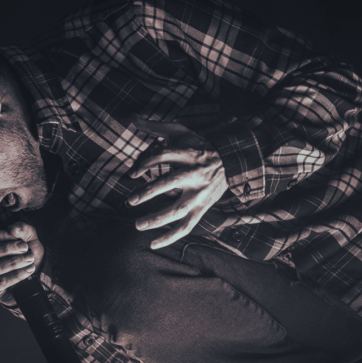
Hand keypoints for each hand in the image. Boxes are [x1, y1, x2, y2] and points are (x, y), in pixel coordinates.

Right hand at [0, 222, 44, 305]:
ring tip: (29, 259)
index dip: (0, 236)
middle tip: (26, 248)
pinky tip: (27, 271)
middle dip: (6, 249)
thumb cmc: (26, 256)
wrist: (35, 278)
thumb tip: (13, 228)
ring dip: (12, 263)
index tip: (20, 238)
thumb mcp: (29, 239)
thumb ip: (23, 230)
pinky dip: (15, 276)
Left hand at [126, 117, 227, 248]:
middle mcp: (195, 175)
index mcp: (189, 154)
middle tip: (130, 200)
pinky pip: (187, 227)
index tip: (131, 173)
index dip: (146, 164)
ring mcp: (200, 194)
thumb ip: (155, 127)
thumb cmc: (199, 146)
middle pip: (172, 183)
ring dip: (158, 219)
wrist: (231, 161)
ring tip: (137, 224)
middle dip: (150, 192)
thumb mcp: (181, 132)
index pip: (164, 156)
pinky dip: (171, 237)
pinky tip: (153, 244)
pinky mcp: (202, 209)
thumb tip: (133, 118)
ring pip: (179, 210)